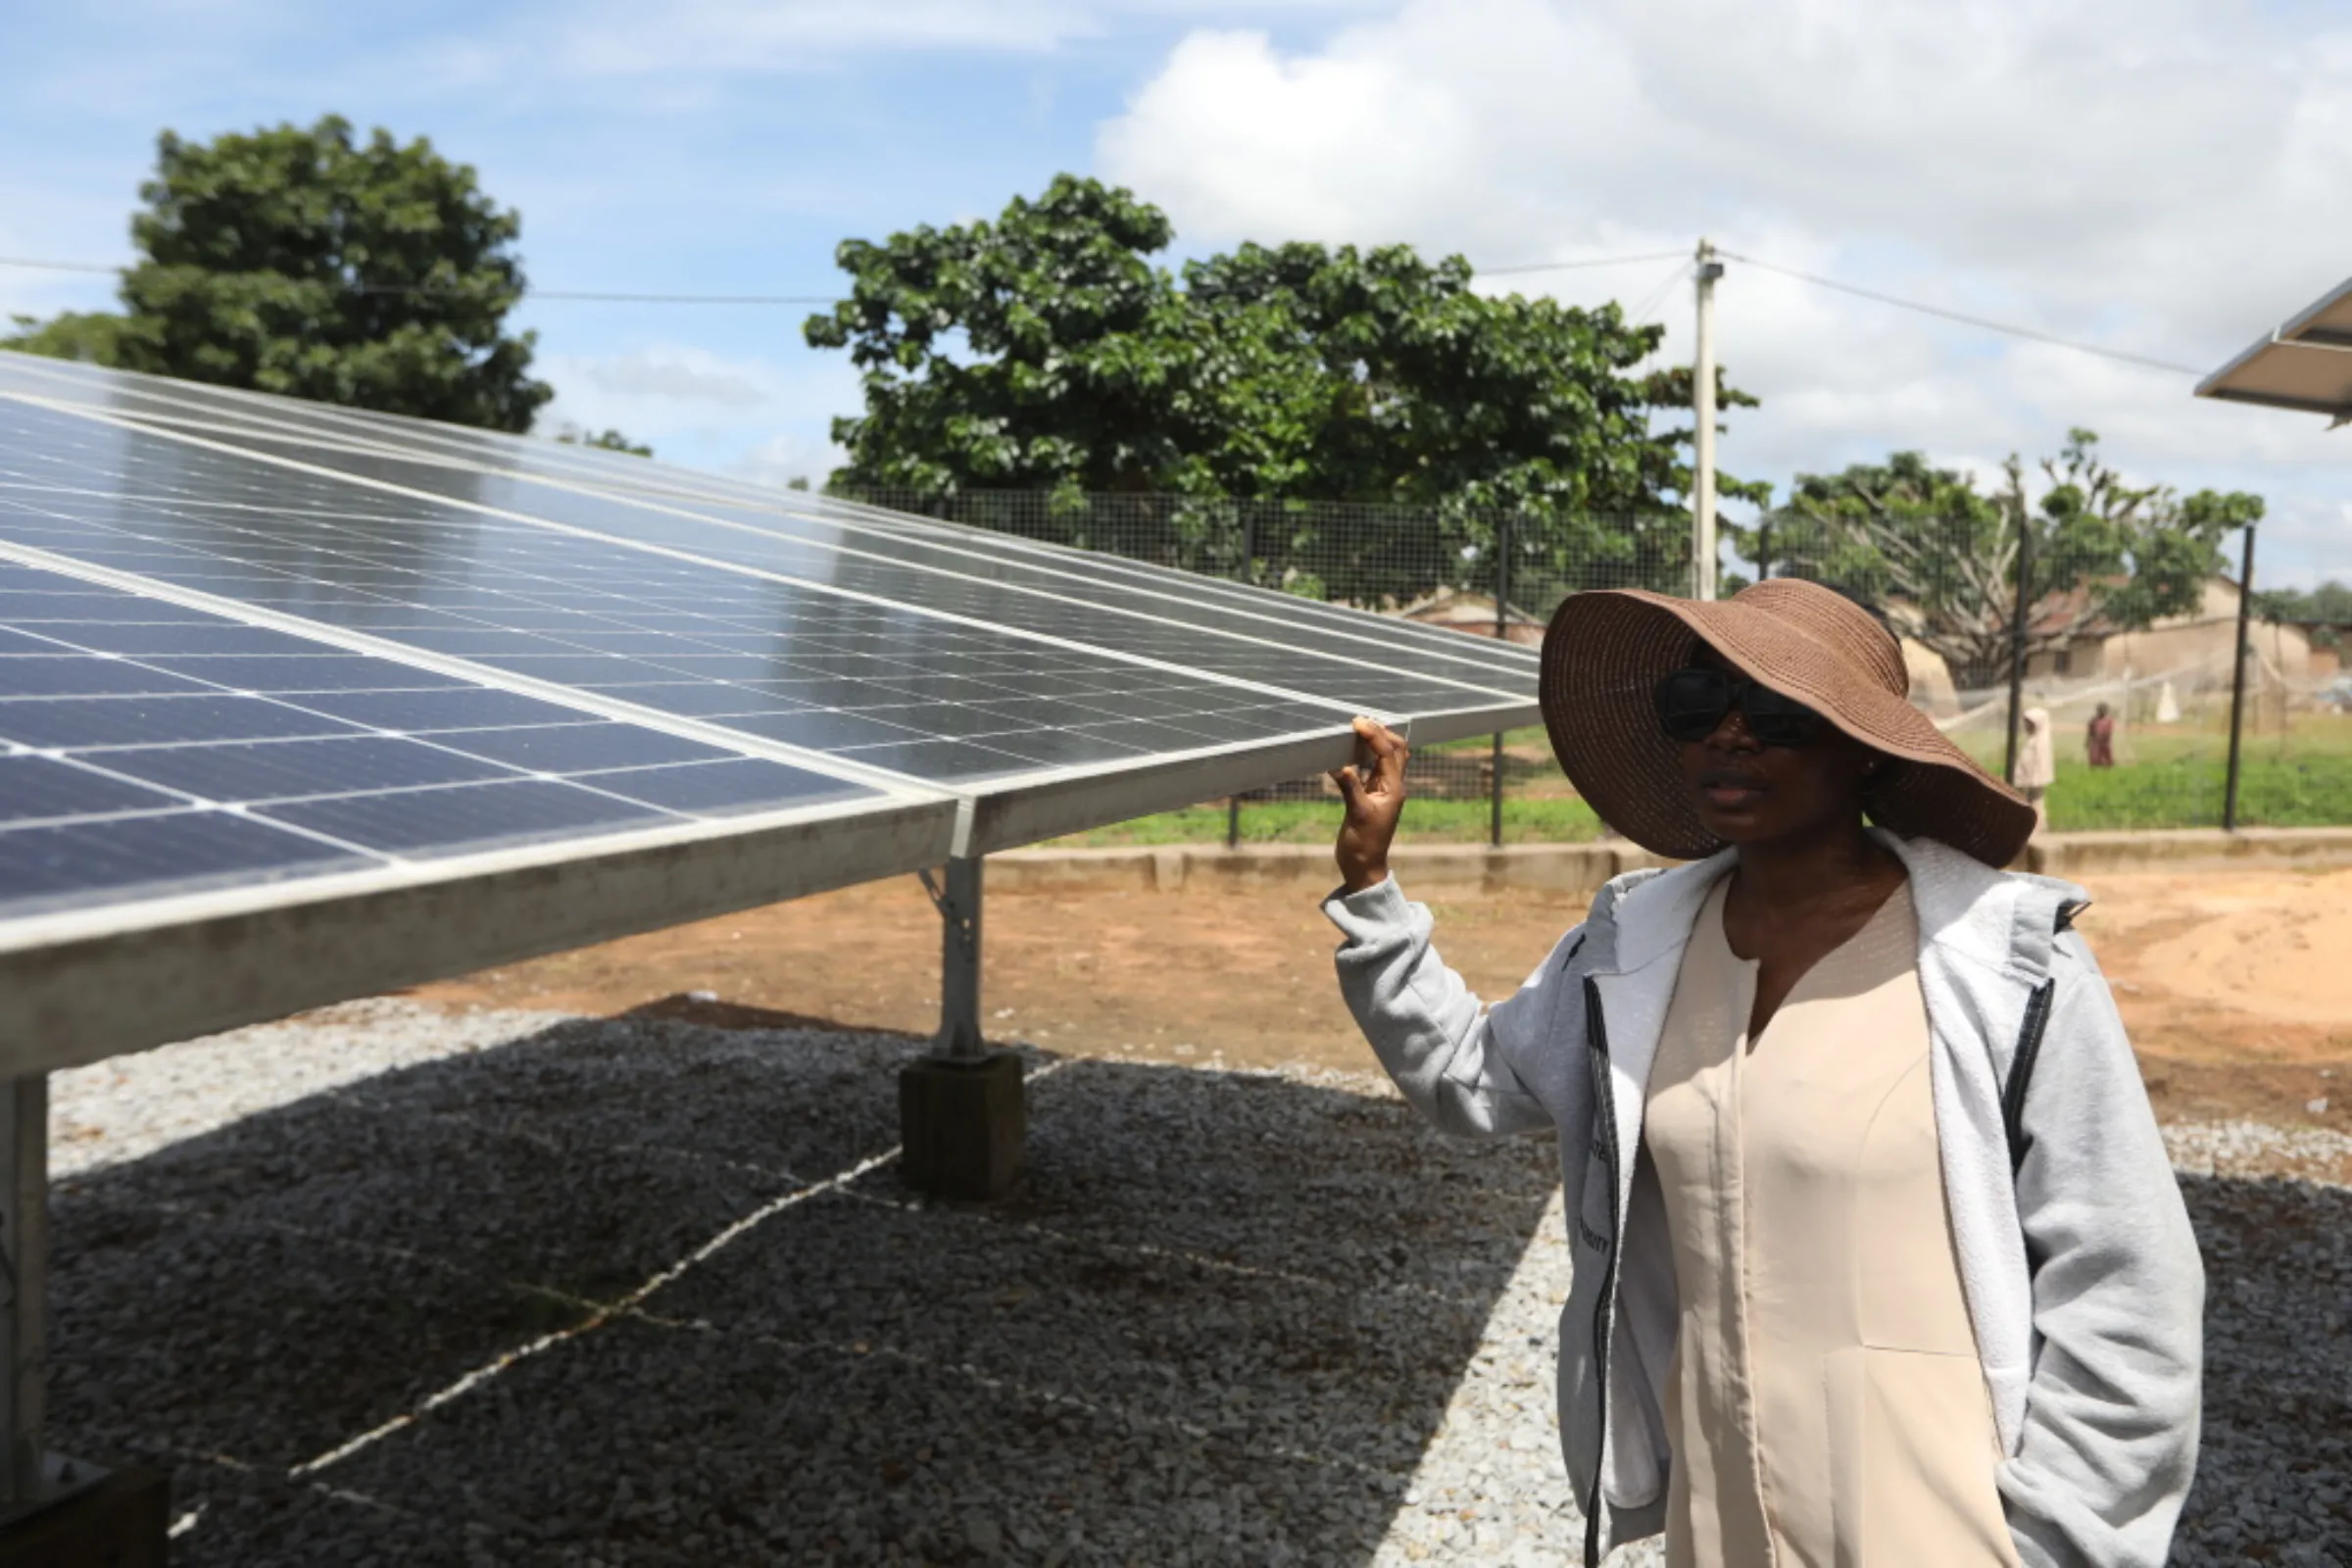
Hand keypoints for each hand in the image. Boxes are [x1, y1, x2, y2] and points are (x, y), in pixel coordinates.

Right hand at [1331, 715, 1407, 892]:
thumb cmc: (1363, 844)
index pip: (1387, 753)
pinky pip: (1372, 767)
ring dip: (1376, 741)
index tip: (1357, 722)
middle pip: (1396, 749)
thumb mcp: (1357, 815)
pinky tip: (1350, 750)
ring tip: (1357, 729)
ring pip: (1386, 757)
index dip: (1374, 735)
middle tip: (1359, 721)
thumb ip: (1350, 788)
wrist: (1363, 866)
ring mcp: (1383, 790)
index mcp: (1394, 788)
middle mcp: (1392, 786)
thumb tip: (1340, 765)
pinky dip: (1365, 755)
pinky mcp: (1371, 794)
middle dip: (1381, 732)